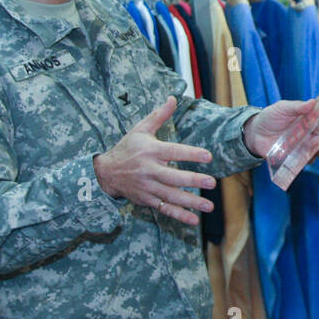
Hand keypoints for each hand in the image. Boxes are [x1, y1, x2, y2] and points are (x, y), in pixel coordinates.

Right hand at [93, 96, 216, 225]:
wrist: (106, 172)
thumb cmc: (127, 148)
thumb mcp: (140, 129)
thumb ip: (159, 115)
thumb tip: (172, 98)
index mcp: (151, 151)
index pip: (174, 152)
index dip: (191, 154)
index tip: (208, 156)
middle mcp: (150, 171)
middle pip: (174, 177)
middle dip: (193, 181)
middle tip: (212, 183)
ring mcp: (148, 187)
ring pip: (172, 196)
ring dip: (191, 203)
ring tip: (209, 207)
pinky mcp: (147, 200)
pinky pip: (165, 208)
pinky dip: (179, 216)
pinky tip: (194, 220)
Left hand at [242, 99, 318, 163]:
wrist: (254, 132)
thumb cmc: (270, 117)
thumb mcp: (283, 108)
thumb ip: (298, 106)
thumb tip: (314, 101)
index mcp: (309, 121)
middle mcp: (309, 135)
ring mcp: (302, 147)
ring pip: (317, 152)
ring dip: (318, 151)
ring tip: (312, 147)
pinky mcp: (294, 158)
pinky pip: (305, 162)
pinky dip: (306, 161)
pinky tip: (302, 158)